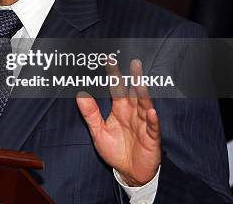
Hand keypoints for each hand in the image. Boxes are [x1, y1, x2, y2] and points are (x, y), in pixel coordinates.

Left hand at [76, 59, 160, 185]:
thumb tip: (80, 95)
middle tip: (135, 63)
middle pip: (134, 93)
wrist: (128, 172)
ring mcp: (143, 125)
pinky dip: (152, 119)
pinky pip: (152, 127)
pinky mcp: (151, 138)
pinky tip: (151, 111)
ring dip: (143, 95)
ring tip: (140, 83)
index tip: (109, 60)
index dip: (114, 75)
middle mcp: (133, 114)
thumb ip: (90, 113)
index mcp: (120, 110)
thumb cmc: (115, 150)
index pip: (117, 89)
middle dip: (134, 78)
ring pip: (145, 106)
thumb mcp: (98, 131)